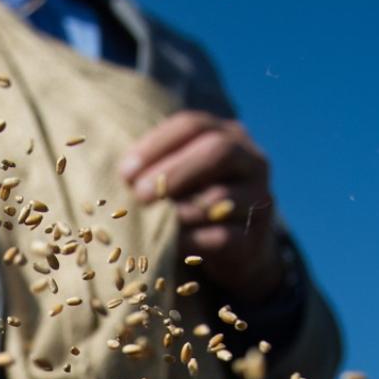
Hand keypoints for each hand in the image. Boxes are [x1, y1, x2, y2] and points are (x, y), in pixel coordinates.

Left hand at [119, 111, 282, 303]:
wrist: (238, 253)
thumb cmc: (193, 204)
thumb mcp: (178, 179)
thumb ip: (154, 168)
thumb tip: (119, 177)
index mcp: (227, 135)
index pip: (192, 125)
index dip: (156, 145)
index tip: (124, 172)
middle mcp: (251, 161)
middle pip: (216, 151)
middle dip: (173, 171)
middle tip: (139, 194)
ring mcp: (258, 199)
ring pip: (220, 198)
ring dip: (178, 211)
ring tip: (150, 223)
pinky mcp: (254, 239)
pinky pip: (221, 237)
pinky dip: (190, 242)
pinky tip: (168, 247)